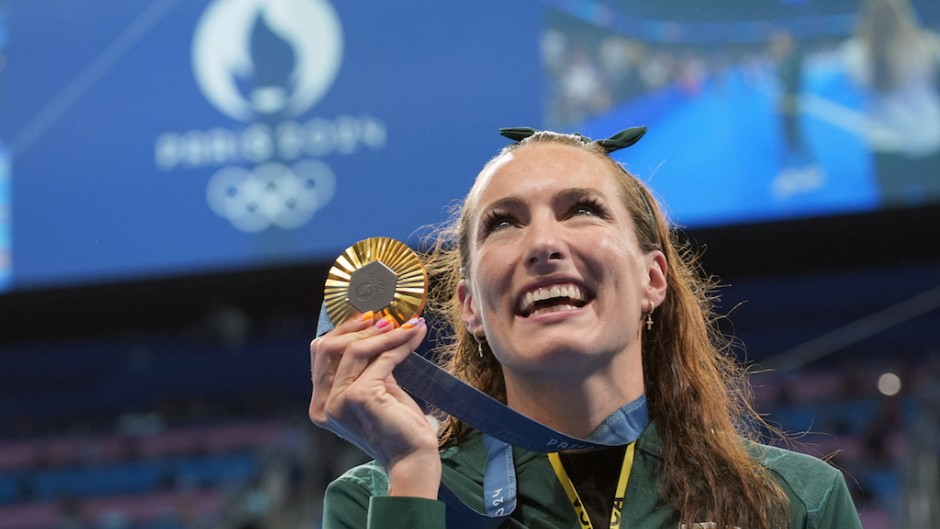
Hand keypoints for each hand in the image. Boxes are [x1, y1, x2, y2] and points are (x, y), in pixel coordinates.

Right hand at [309, 313, 441, 497]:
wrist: (413, 458)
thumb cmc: (398, 426)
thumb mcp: (376, 390)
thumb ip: (367, 366)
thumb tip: (377, 327)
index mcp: (321, 404)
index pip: (320, 354)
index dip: (343, 331)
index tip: (368, 316)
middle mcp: (323, 404)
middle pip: (328, 347)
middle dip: (358, 328)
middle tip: (387, 318)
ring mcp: (338, 401)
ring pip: (355, 350)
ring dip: (385, 333)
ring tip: (407, 325)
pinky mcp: (359, 397)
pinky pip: (381, 359)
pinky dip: (399, 344)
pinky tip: (415, 336)